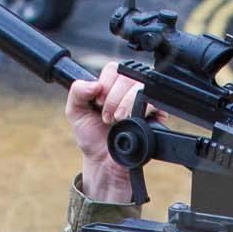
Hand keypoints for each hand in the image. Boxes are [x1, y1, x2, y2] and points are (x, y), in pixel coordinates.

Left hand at [66, 61, 165, 203]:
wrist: (104, 162)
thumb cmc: (92, 137)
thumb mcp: (75, 111)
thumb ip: (77, 91)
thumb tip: (95, 83)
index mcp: (112, 85)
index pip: (114, 69)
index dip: (105, 84)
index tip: (97, 103)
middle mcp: (129, 90)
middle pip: (127, 76)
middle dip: (112, 98)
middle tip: (106, 117)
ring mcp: (144, 101)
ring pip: (139, 87)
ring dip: (124, 104)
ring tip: (117, 121)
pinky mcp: (157, 114)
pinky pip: (153, 102)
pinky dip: (138, 110)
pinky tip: (129, 122)